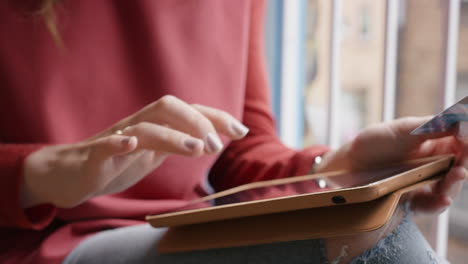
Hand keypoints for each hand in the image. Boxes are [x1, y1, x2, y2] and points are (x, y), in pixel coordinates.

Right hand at [21, 95, 248, 207]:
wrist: (72, 173)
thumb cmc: (118, 161)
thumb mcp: (155, 152)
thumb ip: (180, 142)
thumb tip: (214, 139)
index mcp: (156, 126)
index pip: (189, 111)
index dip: (216, 117)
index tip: (240, 131)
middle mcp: (138, 126)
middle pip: (168, 107)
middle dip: (198, 122)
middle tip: (217, 146)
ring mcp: (116, 139)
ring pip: (144, 128)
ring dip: (172, 136)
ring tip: (197, 150)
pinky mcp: (94, 157)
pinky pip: (104, 146)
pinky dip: (116, 143)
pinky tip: (128, 144)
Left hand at [317, 117, 466, 213]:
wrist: (347, 164)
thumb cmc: (373, 142)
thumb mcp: (402, 129)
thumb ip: (431, 126)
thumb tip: (461, 120)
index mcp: (434, 143)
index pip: (461, 144)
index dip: (466, 142)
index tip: (465, 139)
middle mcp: (434, 165)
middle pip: (459, 167)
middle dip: (463, 166)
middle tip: (461, 166)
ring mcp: (424, 184)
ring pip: (448, 187)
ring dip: (454, 184)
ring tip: (456, 176)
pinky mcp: (412, 200)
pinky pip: (430, 206)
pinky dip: (438, 204)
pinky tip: (443, 200)